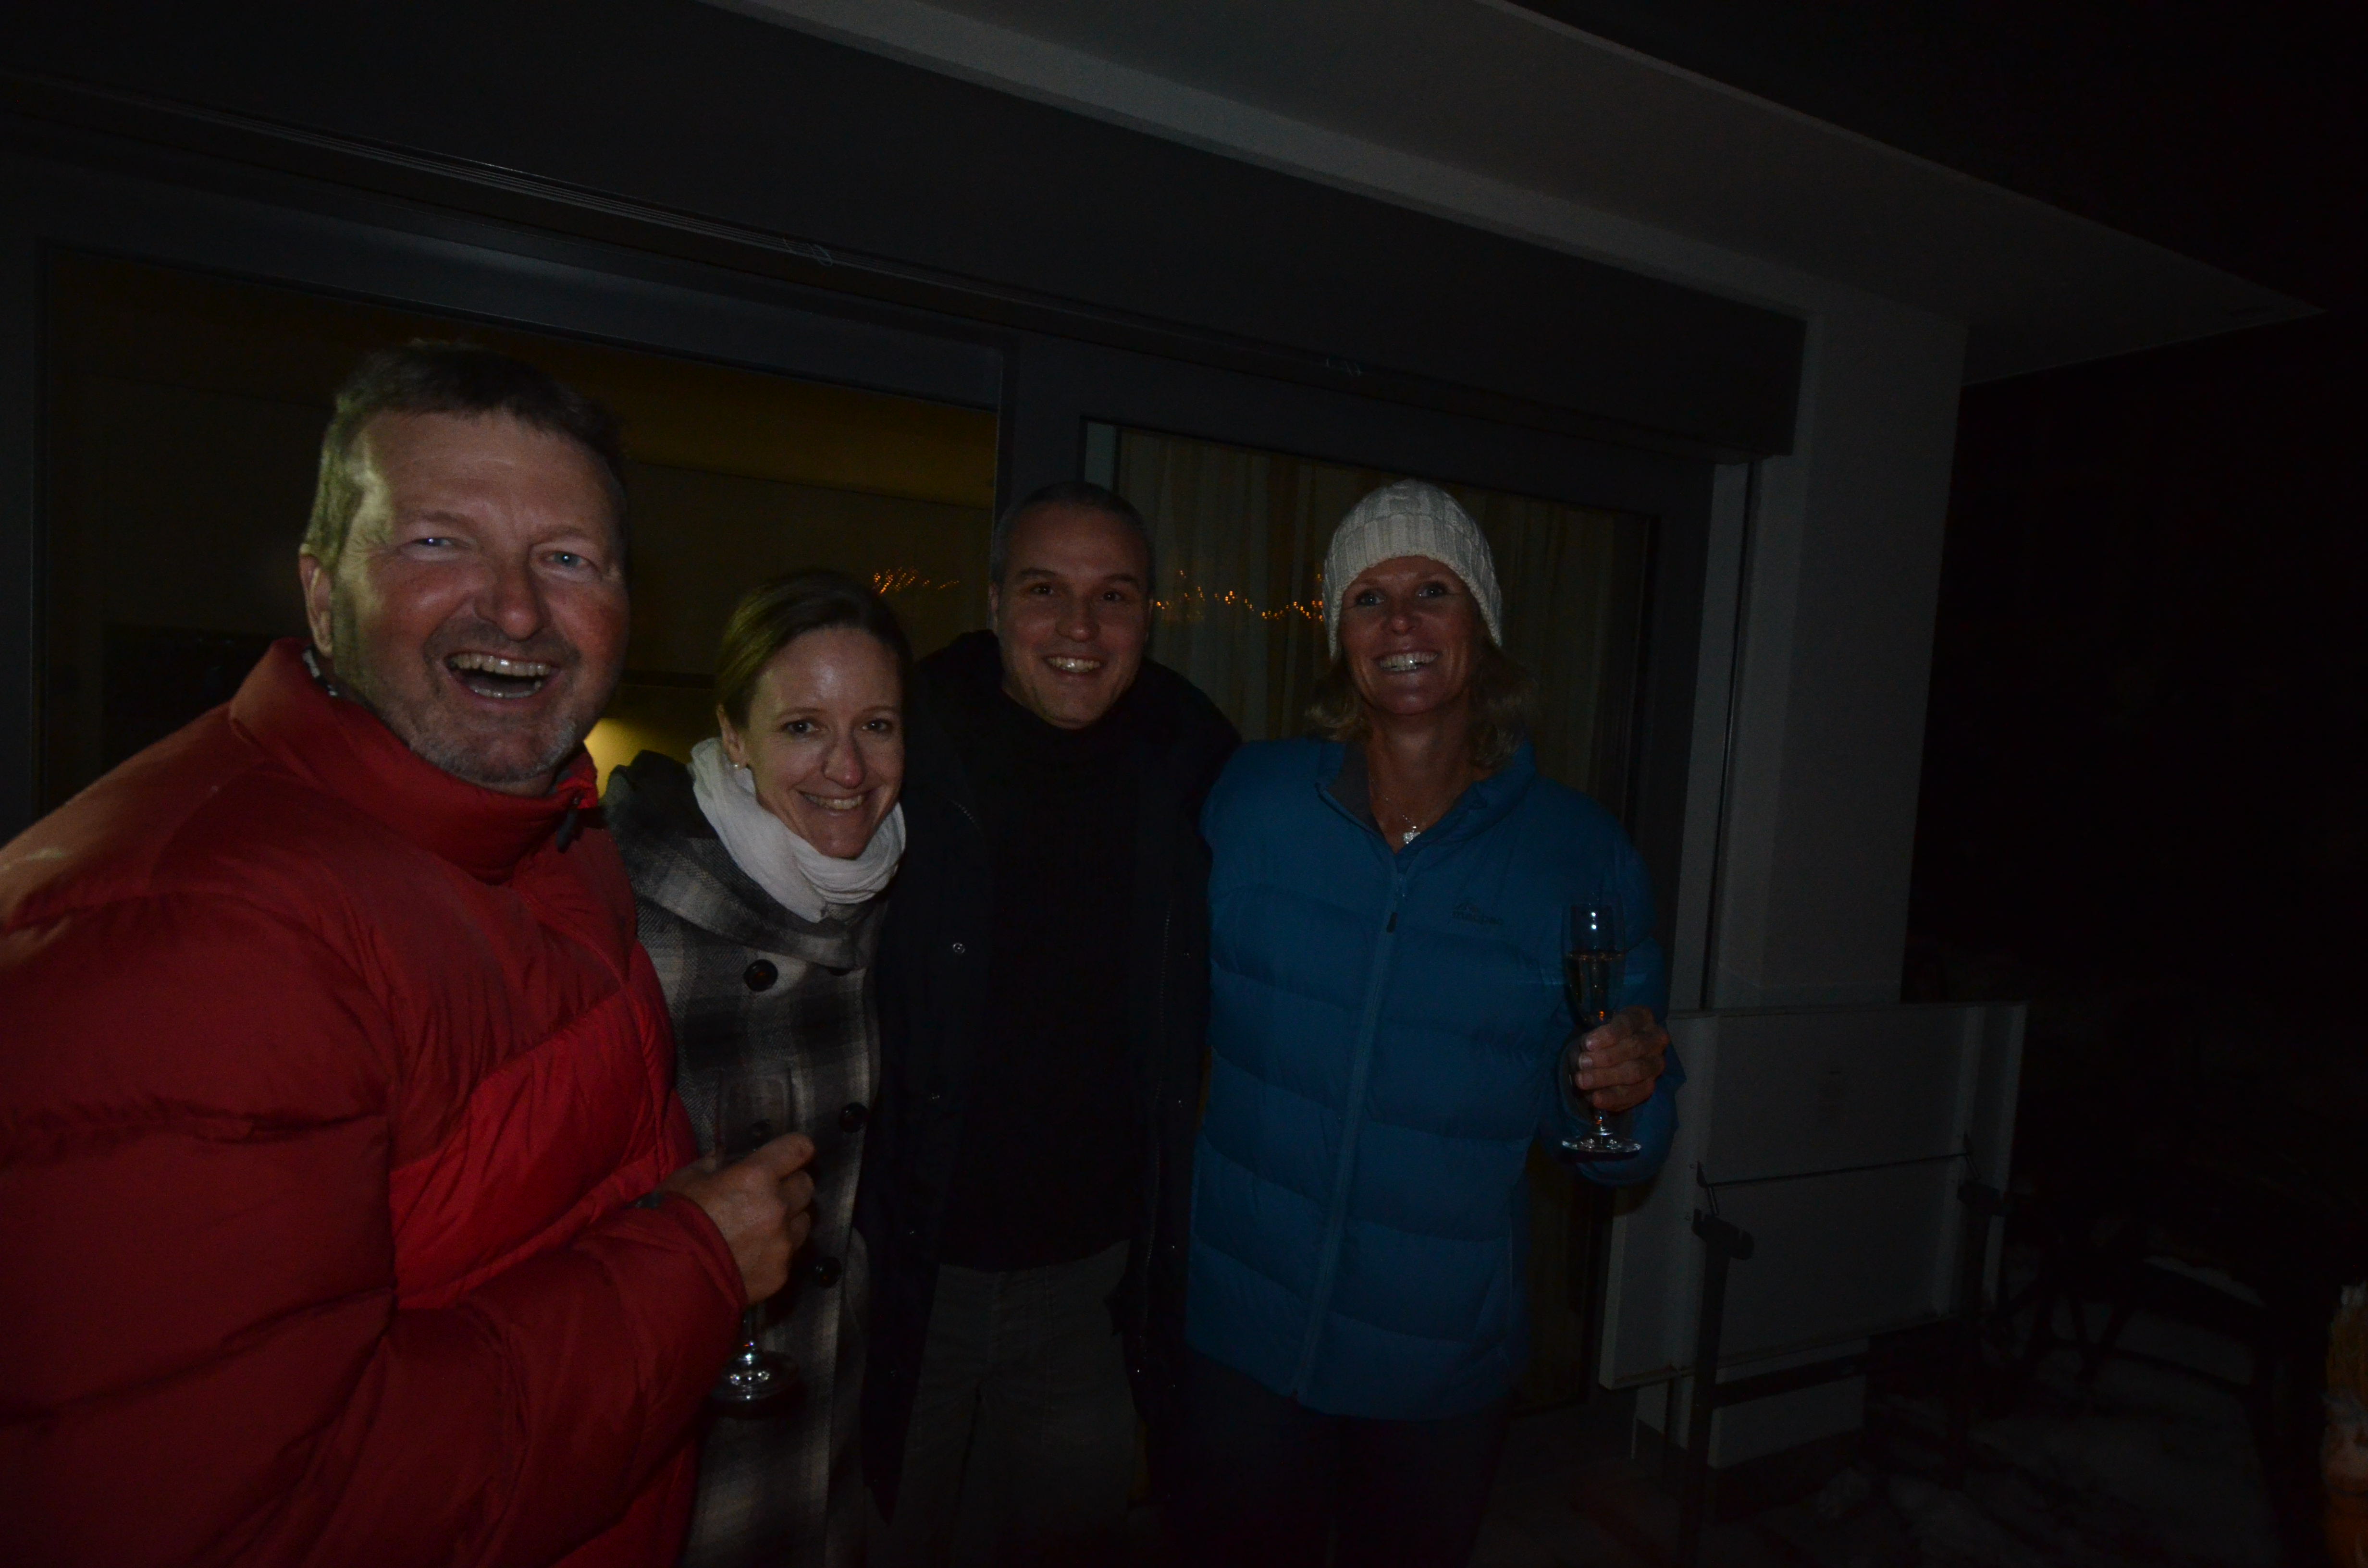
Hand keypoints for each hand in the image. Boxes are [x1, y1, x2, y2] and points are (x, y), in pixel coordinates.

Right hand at [663, 1133, 815, 1303]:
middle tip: (769, 1193)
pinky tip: (754, 1255)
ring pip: (804, 1220)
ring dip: (789, 1219)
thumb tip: (729, 1157)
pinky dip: (778, 1250)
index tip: (791, 1155)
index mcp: (757, 1176)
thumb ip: (715, 1163)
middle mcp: (778, 1207)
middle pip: (806, 1185)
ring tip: (762, 1227)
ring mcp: (783, 1242)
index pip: (799, 1149)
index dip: (796, 1149)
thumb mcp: (687, 1179)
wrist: (669, 1278)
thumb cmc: (674, 1221)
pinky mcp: (782, 1272)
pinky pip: (791, 1253)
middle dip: (790, 1185)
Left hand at [1572, 1005, 1667, 1115]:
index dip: (1608, 1035)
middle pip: (1635, 1047)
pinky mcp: (1652, 1085)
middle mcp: (1656, 1038)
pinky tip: (1596, 1099)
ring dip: (1607, 1078)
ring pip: (1636, 1071)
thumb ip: (1592, 1042)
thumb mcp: (1596, 1034)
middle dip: (1606, 1057)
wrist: (1612, 1058)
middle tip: (1582, 1064)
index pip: (1627, 1023)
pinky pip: (1636, 1094)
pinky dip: (1614, 1098)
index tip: (1587, 1044)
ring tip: (1583, 1082)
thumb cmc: (1602, 1041)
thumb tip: (1584, 1058)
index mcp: (1641, 1017)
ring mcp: (1657, 1062)